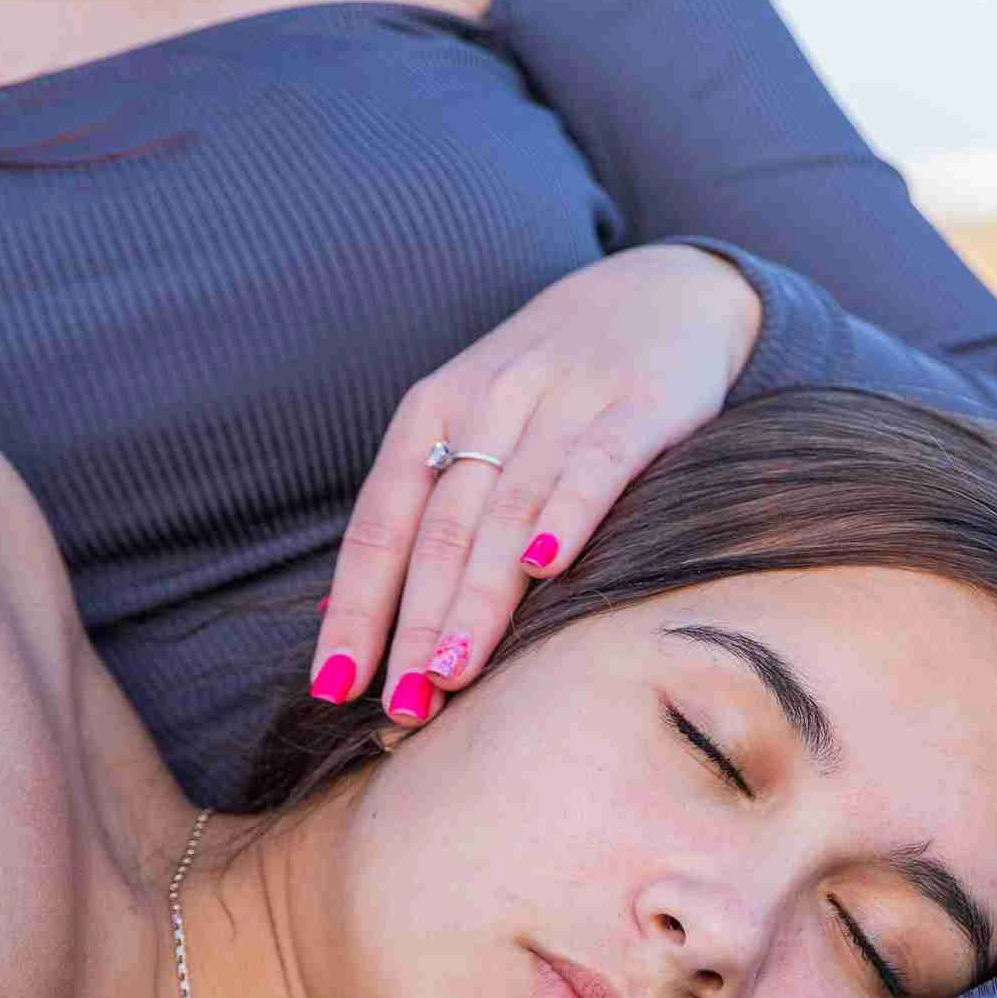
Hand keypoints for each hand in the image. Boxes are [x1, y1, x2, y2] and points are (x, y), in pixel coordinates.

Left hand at [308, 245, 761, 723]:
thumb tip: (334, 617)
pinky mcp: (639, 402)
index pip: (380, 521)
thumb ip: (417, 513)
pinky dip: (566, 514)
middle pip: (439, 528)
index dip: (356, 605)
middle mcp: (487, 400)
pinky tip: (544, 567)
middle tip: (402, 707)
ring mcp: (562, 397)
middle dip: (415, 624)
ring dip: (475, 597)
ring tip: (453, 674)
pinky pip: (595, 464)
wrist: (662, 290)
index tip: (335, 685)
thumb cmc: (554, 384)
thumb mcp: (471, 424)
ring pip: (505, 509)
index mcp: (431, 409)